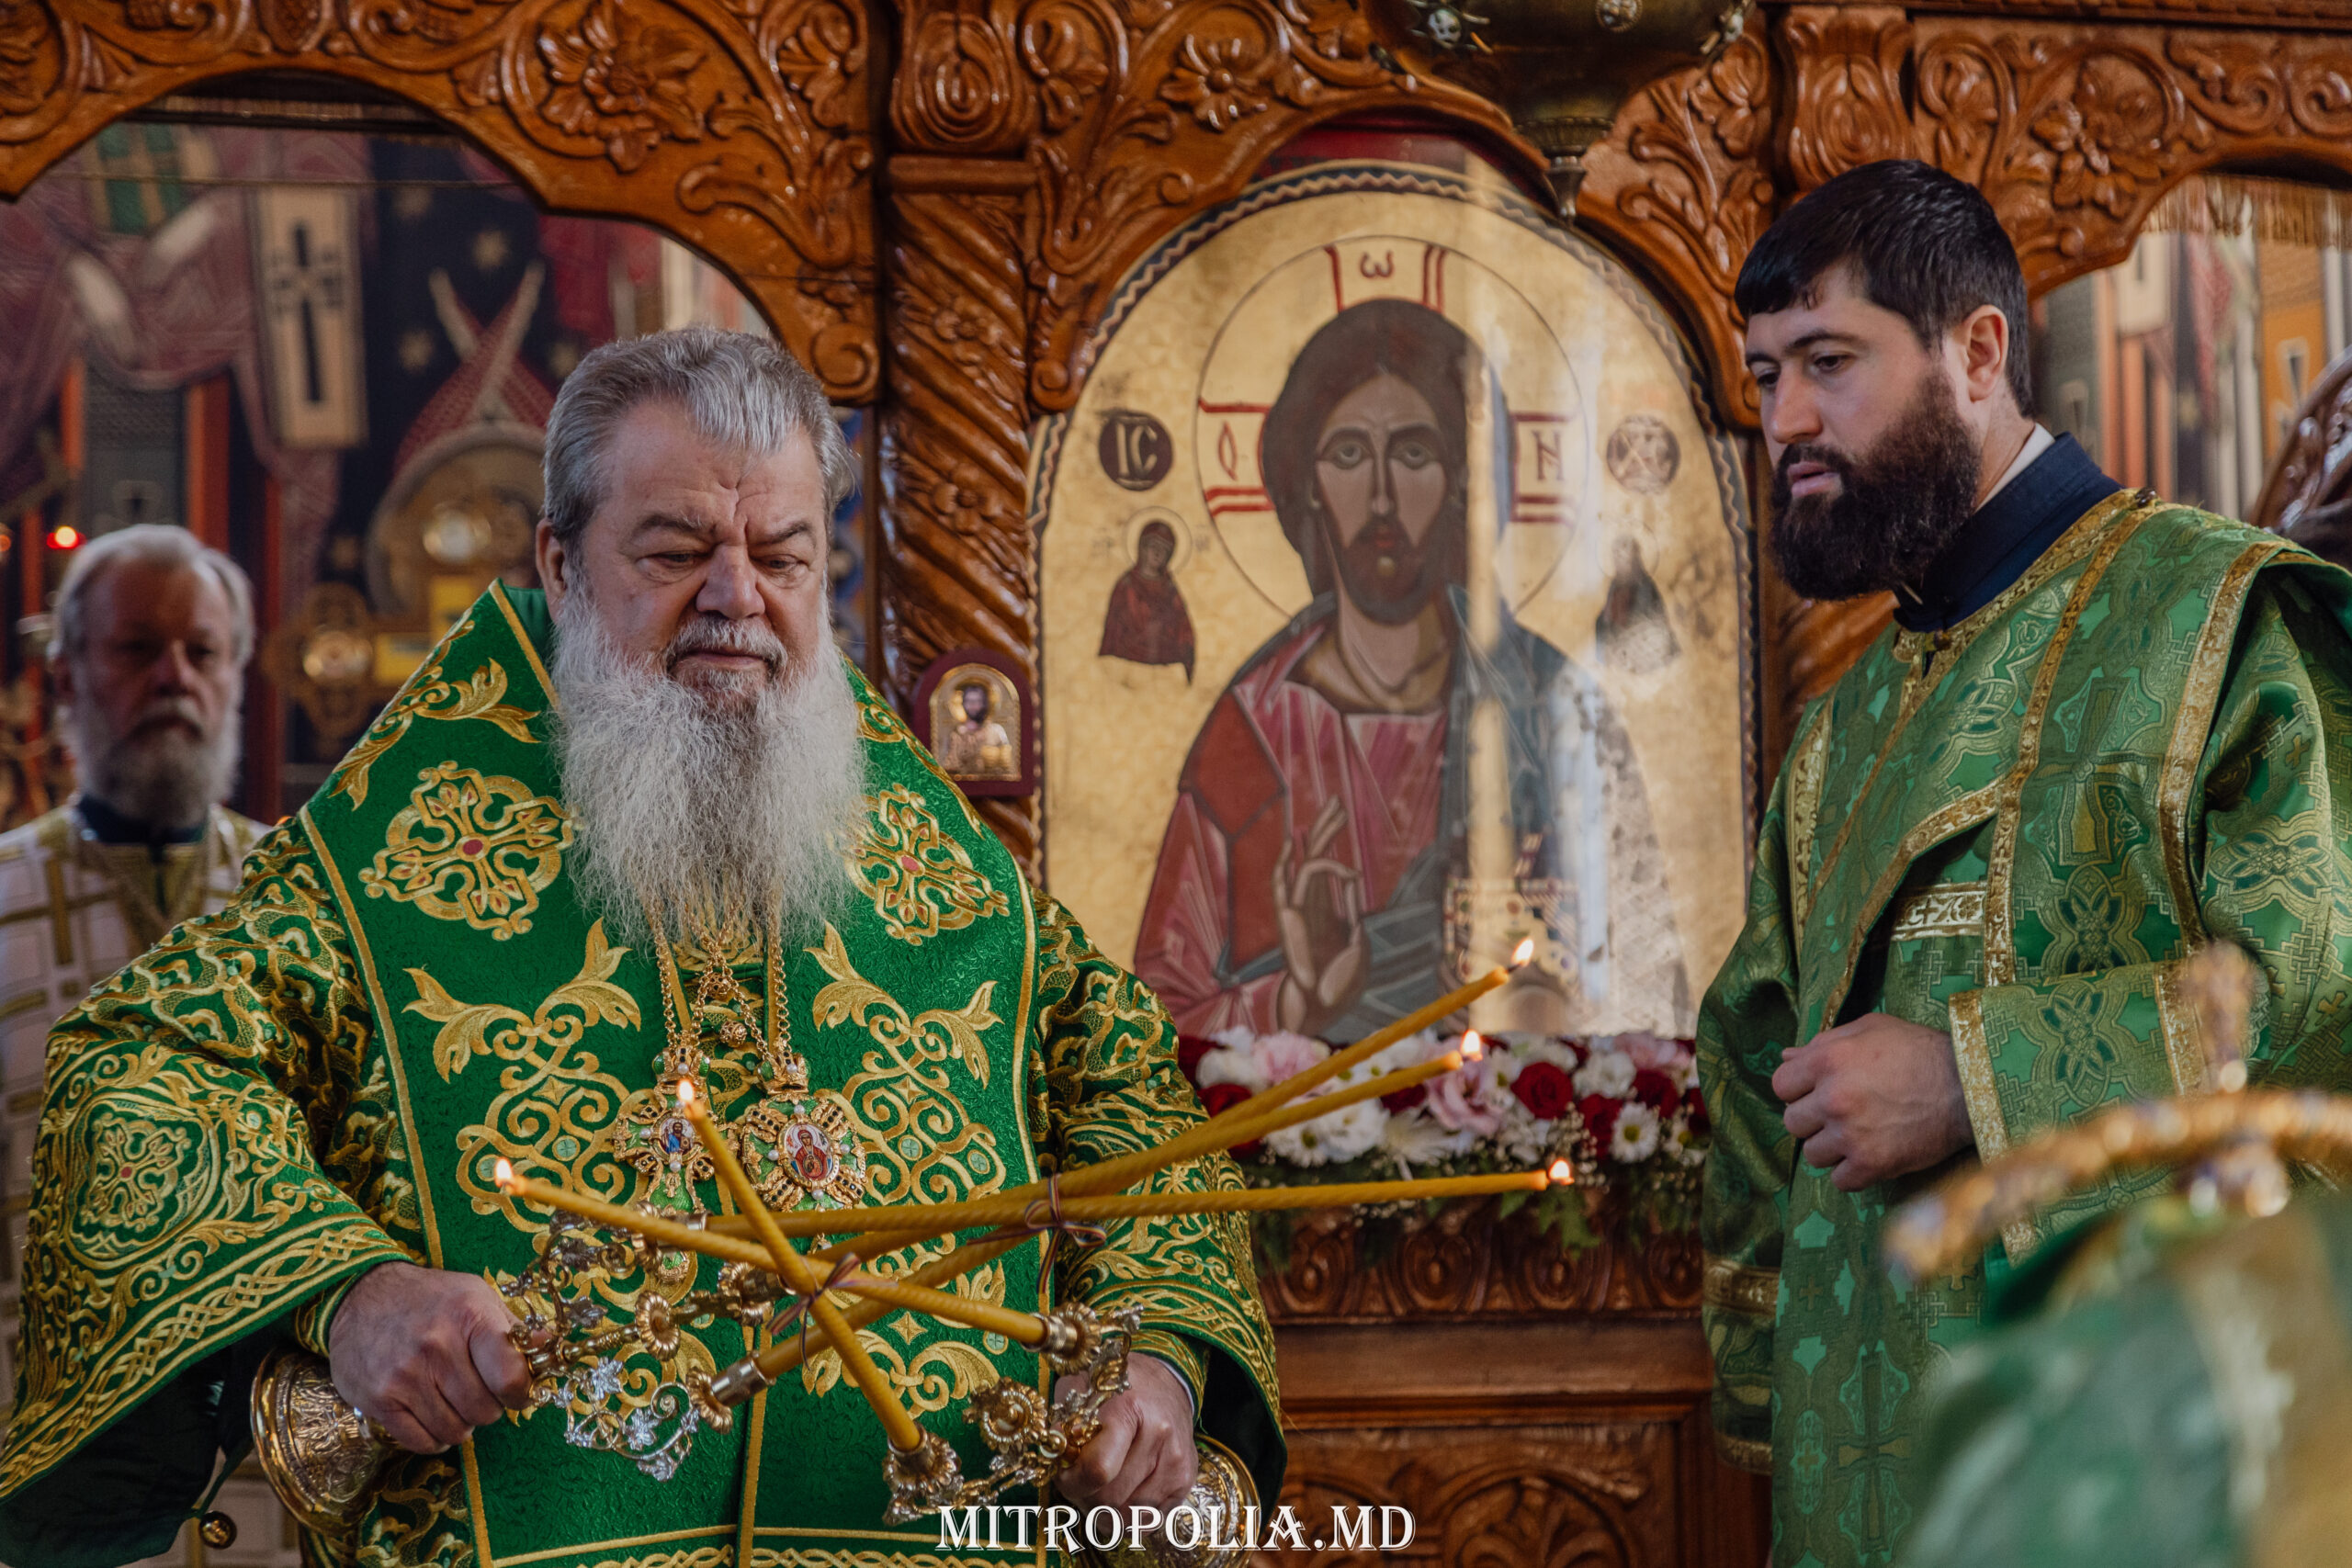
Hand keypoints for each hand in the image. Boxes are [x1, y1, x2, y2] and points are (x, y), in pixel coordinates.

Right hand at [328, 1260, 532, 1452]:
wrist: (360, 1296)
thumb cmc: (430, 1298)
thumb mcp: (475, 1297)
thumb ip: (512, 1328)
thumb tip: (548, 1347)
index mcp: (469, 1316)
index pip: (510, 1376)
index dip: (520, 1393)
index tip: (515, 1392)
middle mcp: (436, 1346)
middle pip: (483, 1410)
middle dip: (488, 1408)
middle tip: (478, 1392)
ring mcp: (404, 1375)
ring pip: (454, 1430)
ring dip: (460, 1424)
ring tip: (453, 1401)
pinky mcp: (378, 1399)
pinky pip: (420, 1442)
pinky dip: (433, 1437)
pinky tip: (432, 1416)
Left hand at [1054, 1355, 1197, 1510]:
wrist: (1164, 1383)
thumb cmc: (1113, 1389)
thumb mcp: (1078, 1390)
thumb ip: (1060, 1425)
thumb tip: (1050, 1462)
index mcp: (1128, 1409)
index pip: (1097, 1470)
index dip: (1071, 1481)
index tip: (1063, 1474)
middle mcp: (1159, 1435)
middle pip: (1111, 1499)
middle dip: (1085, 1498)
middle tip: (1078, 1483)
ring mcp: (1176, 1460)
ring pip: (1128, 1515)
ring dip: (1105, 1511)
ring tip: (1099, 1486)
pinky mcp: (1185, 1480)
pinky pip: (1149, 1521)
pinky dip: (1128, 1516)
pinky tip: (1121, 1494)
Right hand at [1274, 797, 1367, 1033]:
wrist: (1323, 1005)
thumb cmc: (1341, 981)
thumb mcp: (1356, 939)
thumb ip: (1351, 906)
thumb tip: (1351, 875)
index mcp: (1328, 910)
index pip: (1330, 868)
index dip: (1335, 843)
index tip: (1344, 820)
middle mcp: (1311, 904)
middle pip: (1317, 856)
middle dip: (1327, 828)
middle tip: (1337, 801)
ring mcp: (1298, 909)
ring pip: (1305, 862)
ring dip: (1320, 836)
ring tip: (1335, 811)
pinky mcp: (1287, 918)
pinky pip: (1286, 884)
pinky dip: (1293, 864)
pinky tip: (1298, 844)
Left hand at [1771, 1013, 1973, 1190]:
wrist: (1969, 1085)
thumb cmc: (1919, 1050)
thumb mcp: (1871, 1029)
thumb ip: (1824, 1042)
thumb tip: (1787, 1057)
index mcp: (1827, 1061)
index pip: (1780, 1085)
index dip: (1798, 1089)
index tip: (1817, 1091)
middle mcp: (1833, 1098)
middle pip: (1792, 1122)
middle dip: (1812, 1119)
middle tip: (1840, 1115)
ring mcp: (1851, 1134)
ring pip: (1812, 1154)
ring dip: (1831, 1147)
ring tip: (1858, 1135)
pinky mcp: (1872, 1164)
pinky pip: (1840, 1181)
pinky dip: (1852, 1172)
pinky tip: (1871, 1155)